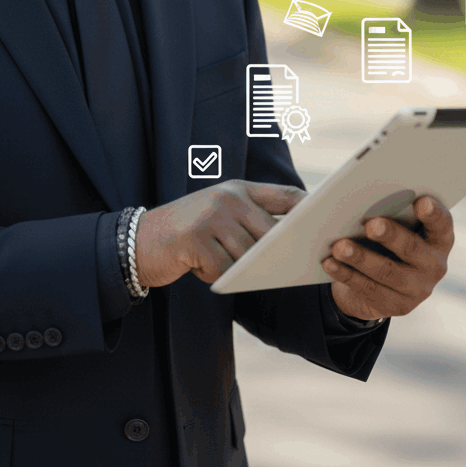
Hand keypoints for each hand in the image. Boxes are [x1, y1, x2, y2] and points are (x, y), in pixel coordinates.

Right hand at [134, 180, 305, 287]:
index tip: (328, 225)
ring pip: (247, 255)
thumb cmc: (186, 232)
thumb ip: (249, 218)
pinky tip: (198, 268)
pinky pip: (223, 270)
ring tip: (216, 264)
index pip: (286, 195)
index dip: (310, 210)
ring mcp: (210, 218)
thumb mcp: (217, 213)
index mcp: (238, 190)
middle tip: (285, 268)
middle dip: (276, 252)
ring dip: (237, 269)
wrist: (138, 240)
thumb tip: (291, 242)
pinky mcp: (195, 241)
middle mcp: (227, 198)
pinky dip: (215, 276)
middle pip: (270, 232)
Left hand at [321, 196, 452, 320]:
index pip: (442, 224)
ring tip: (339, 246)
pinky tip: (330, 263)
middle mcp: (434, 265)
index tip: (421, 201)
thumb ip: (389, 212)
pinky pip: (368, 288)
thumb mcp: (396, 226)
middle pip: (412, 248)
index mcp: (439, 238)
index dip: (434, 213)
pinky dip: (346, 274)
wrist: (383, 282)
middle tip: (371, 224)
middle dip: (390, 235)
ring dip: (360, 258)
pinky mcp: (397, 306)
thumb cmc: (388, 240)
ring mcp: (417, 289)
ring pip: (387, 272)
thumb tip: (356, 199)